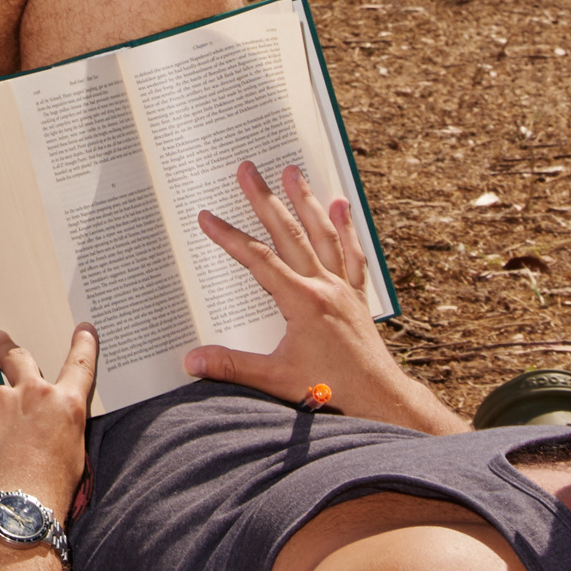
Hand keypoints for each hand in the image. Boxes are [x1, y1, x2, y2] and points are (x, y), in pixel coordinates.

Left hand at [0, 320, 96, 522]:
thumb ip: (57, 426)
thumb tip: (44, 419)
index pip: (79, 366)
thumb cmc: (46, 494)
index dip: (83, 345)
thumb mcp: (71, 457)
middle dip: (5, 346)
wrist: (14, 513)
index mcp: (65, 405)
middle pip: (18, 357)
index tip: (83, 328)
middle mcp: (33, 392)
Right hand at [182, 161, 452, 426]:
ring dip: (306, 202)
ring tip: (292, 171)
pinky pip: (351, 255)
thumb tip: (190, 360)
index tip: (207, 216)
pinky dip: (346, 229)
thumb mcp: (275, 379)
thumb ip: (232, 367)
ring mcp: (342, 289)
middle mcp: (324, 287)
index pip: (258, 260)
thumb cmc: (331, 391)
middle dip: (265, 200)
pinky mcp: (356, 297)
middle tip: (246, 169)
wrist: (380, 401)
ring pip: (322, 235)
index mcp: (302, 302)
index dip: (230, 237)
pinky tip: (341, 205)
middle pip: (289, 234)